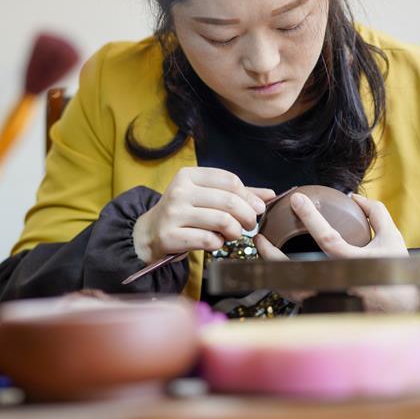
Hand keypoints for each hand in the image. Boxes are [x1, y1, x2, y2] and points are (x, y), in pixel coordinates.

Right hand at [132, 167, 274, 262]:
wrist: (149, 232)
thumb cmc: (184, 212)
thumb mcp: (205, 196)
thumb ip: (236, 194)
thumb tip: (269, 195)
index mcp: (188, 175)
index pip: (229, 180)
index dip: (249, 196)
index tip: (257, 207)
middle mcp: (179, 191)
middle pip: (228, 201)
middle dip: (247, 215)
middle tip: (251, 224)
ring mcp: (173, 213)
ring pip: (221, 221)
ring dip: (235, 231)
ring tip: (234, 234)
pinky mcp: (170, 235)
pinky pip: (208, 240)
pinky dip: (218, 243)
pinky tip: (216, 242)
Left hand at [258, 192, 419, 312]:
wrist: (399, 310)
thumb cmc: (394, 271)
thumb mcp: (391, 238)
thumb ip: (375, 214)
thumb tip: (353, 197)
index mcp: (353, 263)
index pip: (326, 237)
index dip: (310, 216)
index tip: (296, 199)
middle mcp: (336, 283)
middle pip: (294, 270)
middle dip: (270, 253)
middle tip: (259, 236)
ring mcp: (326, 298)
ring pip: (288, 289)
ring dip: (270, 270)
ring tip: (260, 252)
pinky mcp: (321, 308)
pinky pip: (294, 297)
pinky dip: (281, 283)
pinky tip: (272, 268)